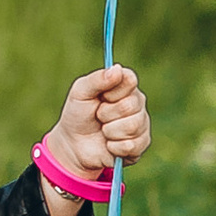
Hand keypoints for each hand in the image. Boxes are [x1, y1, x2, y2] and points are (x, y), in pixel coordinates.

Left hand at [44, 64, 151, 185]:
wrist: (73, 145)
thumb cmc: (78, 114)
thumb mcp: (80, 92)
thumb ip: (97, 79)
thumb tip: (117, 69)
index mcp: (125, 85)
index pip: (130, 80)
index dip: (112, 91)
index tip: (101, 97)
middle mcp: (137, 102)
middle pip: (130, 106)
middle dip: (106, 114)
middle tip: (98, 116)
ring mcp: (141, 123)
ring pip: (132, 126)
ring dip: (109, 131)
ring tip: (103, 130)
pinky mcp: (141, 144)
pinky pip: (131, 145)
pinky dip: (113, 147)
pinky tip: (109, 144)